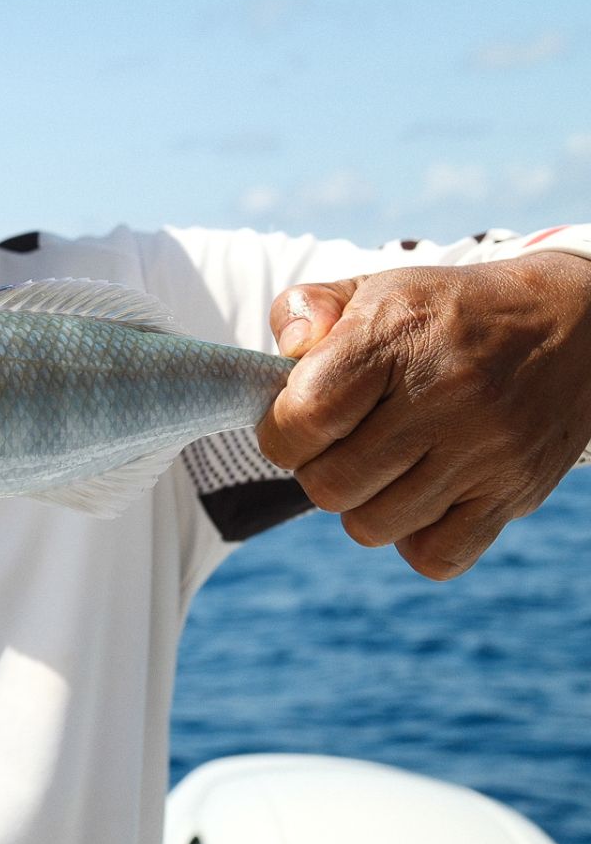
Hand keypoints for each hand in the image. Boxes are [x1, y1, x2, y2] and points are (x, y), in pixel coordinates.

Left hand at [257, 254, 590, 578]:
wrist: (576, 322)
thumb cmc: (449, 312)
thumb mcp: (375, 288)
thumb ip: (304, 307)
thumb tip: (289, 348)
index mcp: (398, 337)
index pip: (305, 416)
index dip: (282, 430)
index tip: (298, 421)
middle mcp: (446, 395)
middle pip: (330, 484)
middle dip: (317, 470)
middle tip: (341, 444)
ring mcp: (485, 450)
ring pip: (373, 526)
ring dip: (361, 504)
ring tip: (382, 466)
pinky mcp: (515, 492)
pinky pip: (436, 556)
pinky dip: (415, 538)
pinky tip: (420, 497)